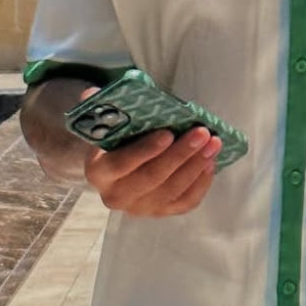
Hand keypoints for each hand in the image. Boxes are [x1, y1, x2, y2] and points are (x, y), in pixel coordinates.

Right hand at [85, 114, 221, 215]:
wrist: (119, 167)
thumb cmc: (116, 140)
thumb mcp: (104, 123)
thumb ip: (100, 109)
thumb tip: (92, 92)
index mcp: (98, 172)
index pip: (121, 164)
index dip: (145, 150)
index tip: (168, 133)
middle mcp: (116, 196)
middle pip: (152, 178)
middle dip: (180, 155)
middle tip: (202, 133)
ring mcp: (139, 208)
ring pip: (172, 190)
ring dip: (196, 166)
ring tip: (213, 143)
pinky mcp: (160, 213)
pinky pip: (184, 203)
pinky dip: (201, 183)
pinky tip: (210, 163)